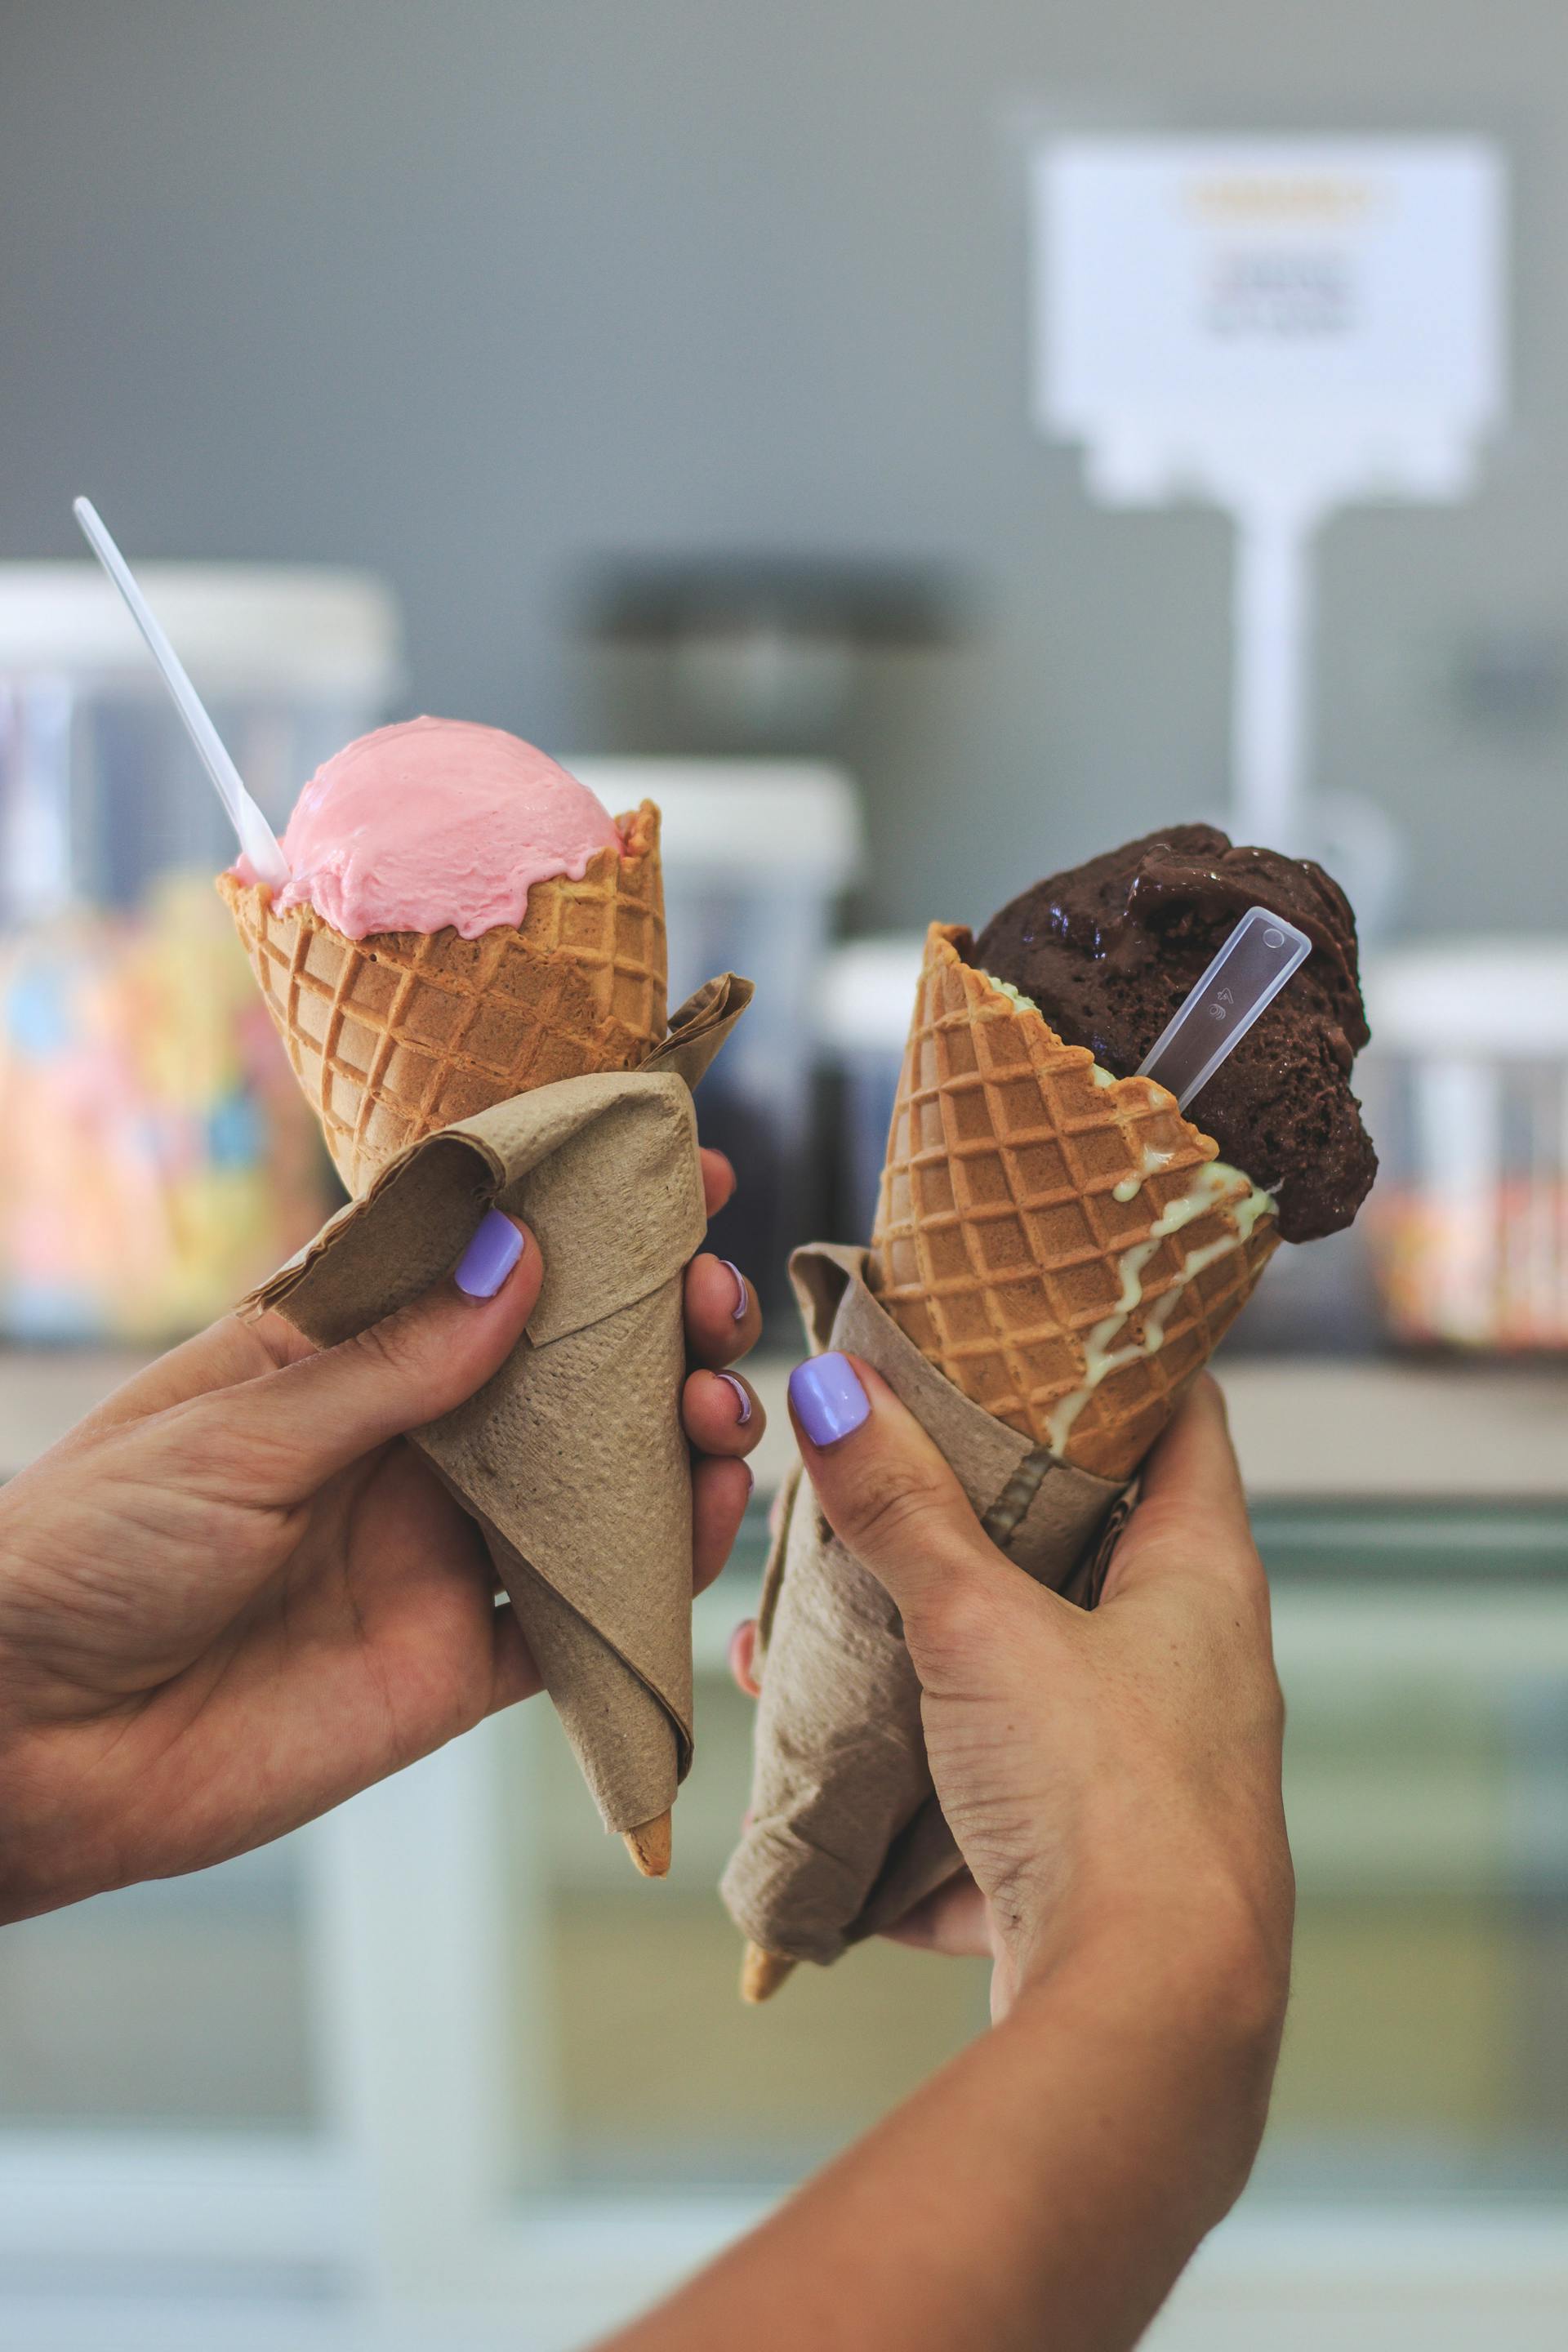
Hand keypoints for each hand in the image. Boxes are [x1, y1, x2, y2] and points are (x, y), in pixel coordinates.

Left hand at [0, 1151, 761, 1922]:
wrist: (19, 1743)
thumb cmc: (86, 1548)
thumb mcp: (234, 1429)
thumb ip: (390, 1364)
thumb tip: (521, 1262)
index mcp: (339, 1355)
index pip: (481, 1263)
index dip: (582, 1216)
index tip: (683, 1167)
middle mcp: (404, 1444)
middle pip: (562, 1371)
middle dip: (656, 1329)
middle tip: (716, 1303)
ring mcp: (435, 1554)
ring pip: (593, 1486)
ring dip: (675, 1441)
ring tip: (726, 1408)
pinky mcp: (453, 1666)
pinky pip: (577, 1619)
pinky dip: (653, 1576)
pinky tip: (709, 1522)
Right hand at [736, 1364, 1290, 2032]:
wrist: (1143, 2022)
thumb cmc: (1103, 1797)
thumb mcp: (982, 1626)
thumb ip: (901, 1511)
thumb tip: (831, 1390)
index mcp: (1200, 1579)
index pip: (1182, 1418)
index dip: (1113, 1358)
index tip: (1022, 1318)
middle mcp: (1186, 1666)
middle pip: (1079, 1546)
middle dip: (964, 1513)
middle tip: (872, 1465)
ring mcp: (1135, 1768)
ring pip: (1013, 1674)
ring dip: (910, 1652)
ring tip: (798, 1624)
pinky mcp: (1079, 1863)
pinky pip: (978, 1794)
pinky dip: (900, 1776)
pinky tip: (810, 1754)